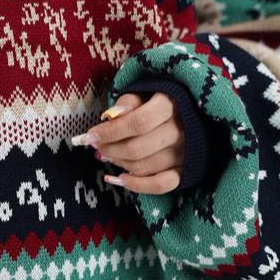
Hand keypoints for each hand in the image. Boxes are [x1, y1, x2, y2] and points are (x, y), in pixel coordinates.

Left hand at [71, 91, 185, 193]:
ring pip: (144, 167)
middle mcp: (180, 131)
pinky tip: (120, 178)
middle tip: (96, 145)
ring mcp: (184, 153)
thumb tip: (111, 116)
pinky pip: (161, 185)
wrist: (189, 114)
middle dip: (110, 149)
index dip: (111, 132)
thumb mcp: (143, 93)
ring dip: (119, 163)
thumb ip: (128, 102)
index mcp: (169, 105)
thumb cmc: (157, 102)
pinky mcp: (185, 170)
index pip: (138, 123)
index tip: (91, 135)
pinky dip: (137, 185)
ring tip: (106, 155)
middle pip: (138, 148)